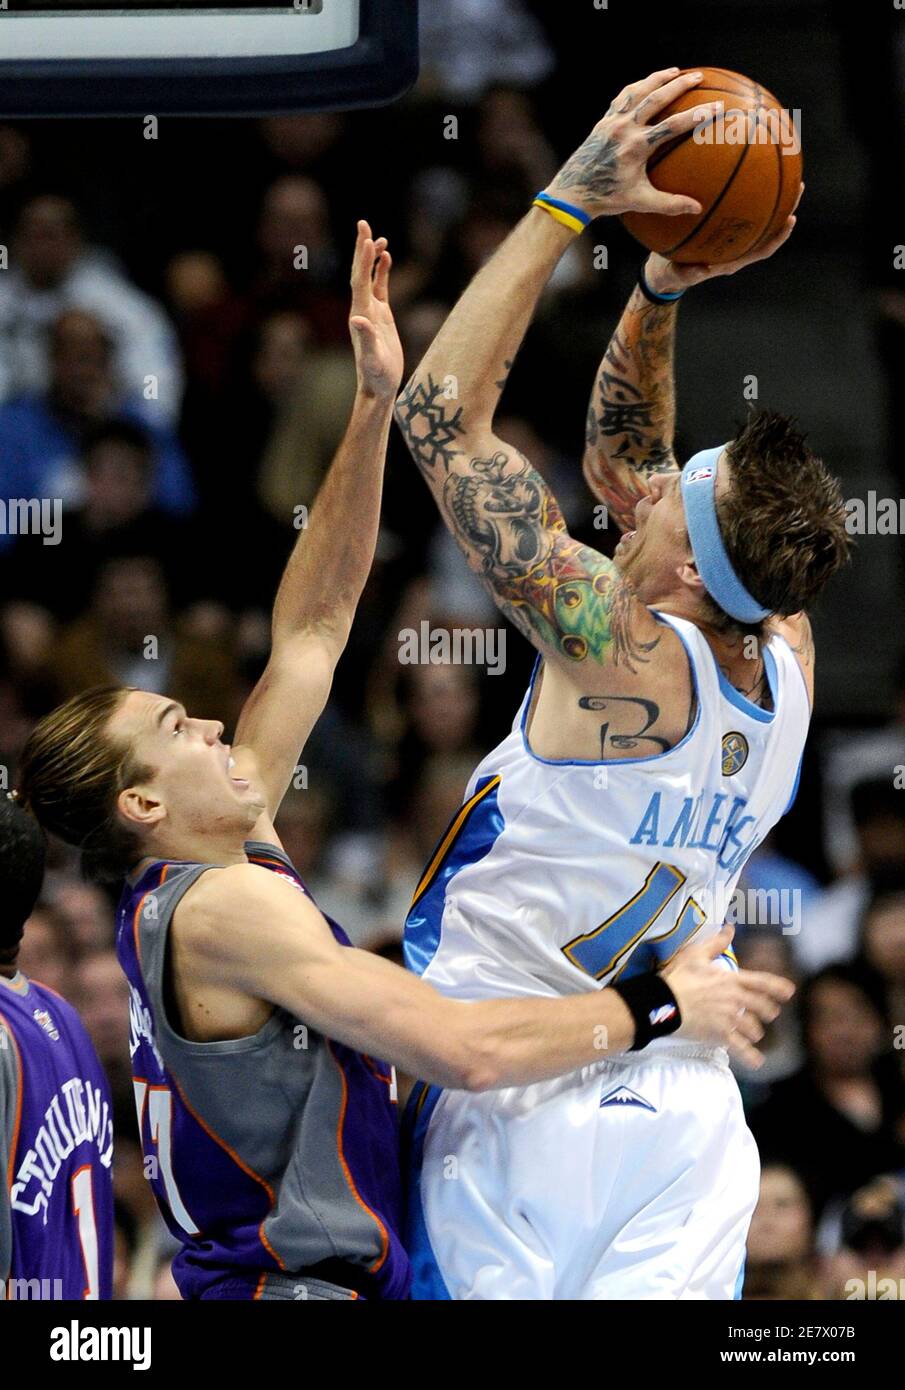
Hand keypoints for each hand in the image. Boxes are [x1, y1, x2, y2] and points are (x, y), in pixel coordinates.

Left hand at [349, 220, 403, 400]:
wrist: (379, 387)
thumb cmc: (376, 376)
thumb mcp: (372, 359)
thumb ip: (365, 339)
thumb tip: (358, 320)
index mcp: (360, 315)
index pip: (359, 281)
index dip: (363, 260)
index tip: (367, 239)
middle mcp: (362, 309)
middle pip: (360, 272)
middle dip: (361, 249)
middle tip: (363, 223)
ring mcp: (371, 311)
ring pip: (369, 277)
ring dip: (372, 257)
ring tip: (379, 237)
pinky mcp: (381, 316)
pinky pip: (380, 287)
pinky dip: (382, 272)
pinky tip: (387, 258)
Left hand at [546, 68, 719, 220]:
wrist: (572, 193)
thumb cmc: (607, 199)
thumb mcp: (640, 202)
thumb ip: (669, 204)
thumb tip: (697, 208)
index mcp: (636, 146)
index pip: (673, 125)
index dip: (697, 116)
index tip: (717, 107)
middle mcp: (624, 128)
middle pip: (657, 97)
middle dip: (679, 85)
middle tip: (699, 76)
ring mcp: (612, 121)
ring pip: (638, 91)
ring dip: (658, 78)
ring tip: (675, 71)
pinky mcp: (603, 121)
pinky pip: (622, 97)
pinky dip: (637, 87)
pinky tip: (647, 84)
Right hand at [643, 182, 804, 294]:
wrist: (663, 272)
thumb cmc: (671, 274)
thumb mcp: (676, 275)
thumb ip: (688, 274)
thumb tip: (702, 270)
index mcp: (731, 260)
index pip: (762, 249)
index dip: (778, 237)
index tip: (792, 219)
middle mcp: (736, 246)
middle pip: (768, 226)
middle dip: (785, 206)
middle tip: (798, 185)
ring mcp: (729, 235)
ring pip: (757, 213)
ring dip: (772, 193)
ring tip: (783, 167)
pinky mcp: (719, 225)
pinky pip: (735, 204)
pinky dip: (742, 186)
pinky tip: (742, 165)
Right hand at [662, 924, 794, 1068]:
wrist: (663, 1002)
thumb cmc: (678, 977)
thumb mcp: (695, 954)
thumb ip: (716, 943)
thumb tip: (729, 928)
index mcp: (731, 979)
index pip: (761, 982)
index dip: (777, 987)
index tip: (789, 992)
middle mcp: (735, 999)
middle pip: (762, 1007)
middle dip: (769, 1011)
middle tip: (771, 1014)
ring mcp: (729, 1018)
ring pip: (753, 1027)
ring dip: (756, 1030)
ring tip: (755, 1033)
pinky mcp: (720, 1034)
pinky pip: (740, 1047)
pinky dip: (750, 1055)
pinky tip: (757, 1062)